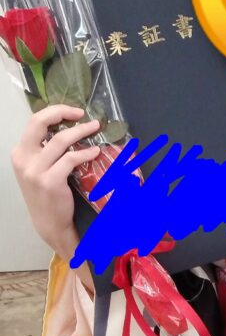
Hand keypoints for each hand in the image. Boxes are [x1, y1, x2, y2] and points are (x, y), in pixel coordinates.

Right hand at [10, 104, 100, 261]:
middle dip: (62, 112)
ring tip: (95, 128)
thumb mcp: (38, 169)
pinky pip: (71, 159)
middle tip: (82, 114)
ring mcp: (35, 170)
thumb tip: (68, 127)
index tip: (74, 112)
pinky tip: (95, 151)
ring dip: (81, 131)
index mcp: (20, 153)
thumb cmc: (47, 195)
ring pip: (60, 140)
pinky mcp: (50, 181)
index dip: (55, 112)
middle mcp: (23, 159)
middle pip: (39, 122)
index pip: (34, 122)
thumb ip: (45, 150)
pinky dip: (85, 152)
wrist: (49, 224)